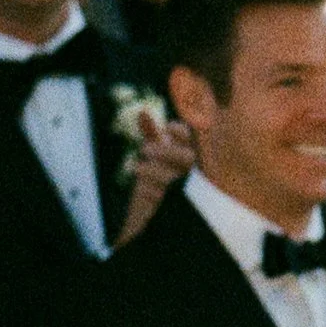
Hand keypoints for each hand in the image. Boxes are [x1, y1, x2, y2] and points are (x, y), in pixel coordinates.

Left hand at [114, 114, 195, 242]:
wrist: (151, 215)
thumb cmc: (155, 180)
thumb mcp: (152, 155)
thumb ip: (151, 133)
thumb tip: (143, 111)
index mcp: (182, 157)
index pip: (188, 140)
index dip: (180, 132)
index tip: (166, 128)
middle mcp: (186, 173)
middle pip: (187, 158)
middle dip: (166, 152)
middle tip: (145, 151)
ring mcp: (182, 190)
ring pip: (175, 177)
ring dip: (155, 171)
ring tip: (136, 169)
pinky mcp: (173, 207)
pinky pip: (165, 197)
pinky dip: (152, 191)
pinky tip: (142, 189)